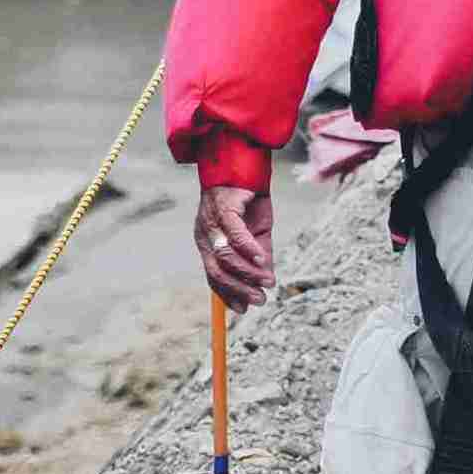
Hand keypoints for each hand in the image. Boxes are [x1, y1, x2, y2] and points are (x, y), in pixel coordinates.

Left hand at [196, 181, 276, 308]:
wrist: (247, 165)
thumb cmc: (249, 200)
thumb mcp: (257, 233)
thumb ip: (259, 256)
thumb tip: (267, 281)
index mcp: (208, 243)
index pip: (212, 276)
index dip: (228, 294)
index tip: (245, 308)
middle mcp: (205, 235)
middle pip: (216, 271)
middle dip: (239, 289)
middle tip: (260, 300)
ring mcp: (212, 222)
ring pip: (225, 256)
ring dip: (247, 272)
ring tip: (267, 281)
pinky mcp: (224, 208)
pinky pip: (234, 234)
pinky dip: (248, 250)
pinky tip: (262, 259)